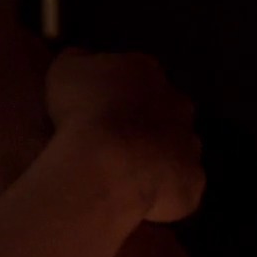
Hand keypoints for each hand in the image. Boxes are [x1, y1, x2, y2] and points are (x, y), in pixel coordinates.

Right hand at [45, 47, 205, 224]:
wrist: (108, 162)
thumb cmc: (83, 110)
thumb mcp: (64, 70)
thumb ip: (78, 61)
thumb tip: (83, 60)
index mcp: (145, 71)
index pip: (136, 74)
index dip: (116, 92)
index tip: (96, 108)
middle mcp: (177, 103)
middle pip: (163, 110)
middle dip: (143, 123)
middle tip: (112, 142)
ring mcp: (189, 144)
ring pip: (175, 149)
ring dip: (155, 157)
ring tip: (122, 174)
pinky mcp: (192, 182)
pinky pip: (179, 186)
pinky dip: (162, 191)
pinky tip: (135, 197)